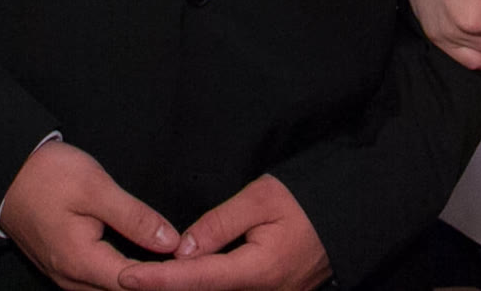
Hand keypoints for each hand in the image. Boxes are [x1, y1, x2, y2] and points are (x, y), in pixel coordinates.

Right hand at [0, 142, 178, 290]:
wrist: (3, 171)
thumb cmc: (46, 175)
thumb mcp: (95, 187)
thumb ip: (135, 217)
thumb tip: (170, 241)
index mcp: (80, 262)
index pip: (135, 283)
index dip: (167, 275)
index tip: (193, 262)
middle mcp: (71, 279)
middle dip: (156, 282)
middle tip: (188, 265)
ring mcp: (65, 276)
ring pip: (111, 290)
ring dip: (140, 281)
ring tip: (171, 265)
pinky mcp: (64, 267)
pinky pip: (99, 282)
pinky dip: (124, 276)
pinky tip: (144, 263)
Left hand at [117, 175, 327, 290]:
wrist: (353, 214)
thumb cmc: (309, 200)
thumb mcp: (262, 198)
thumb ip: (220, 223)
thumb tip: (183, 248)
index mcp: (258, 270)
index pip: (196, 278)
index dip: (159, 280)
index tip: (127, 276)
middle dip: (164, 287)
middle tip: (127, 276)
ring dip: (183, 285)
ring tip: (147, 275)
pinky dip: (204, 284)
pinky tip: (185, 275)